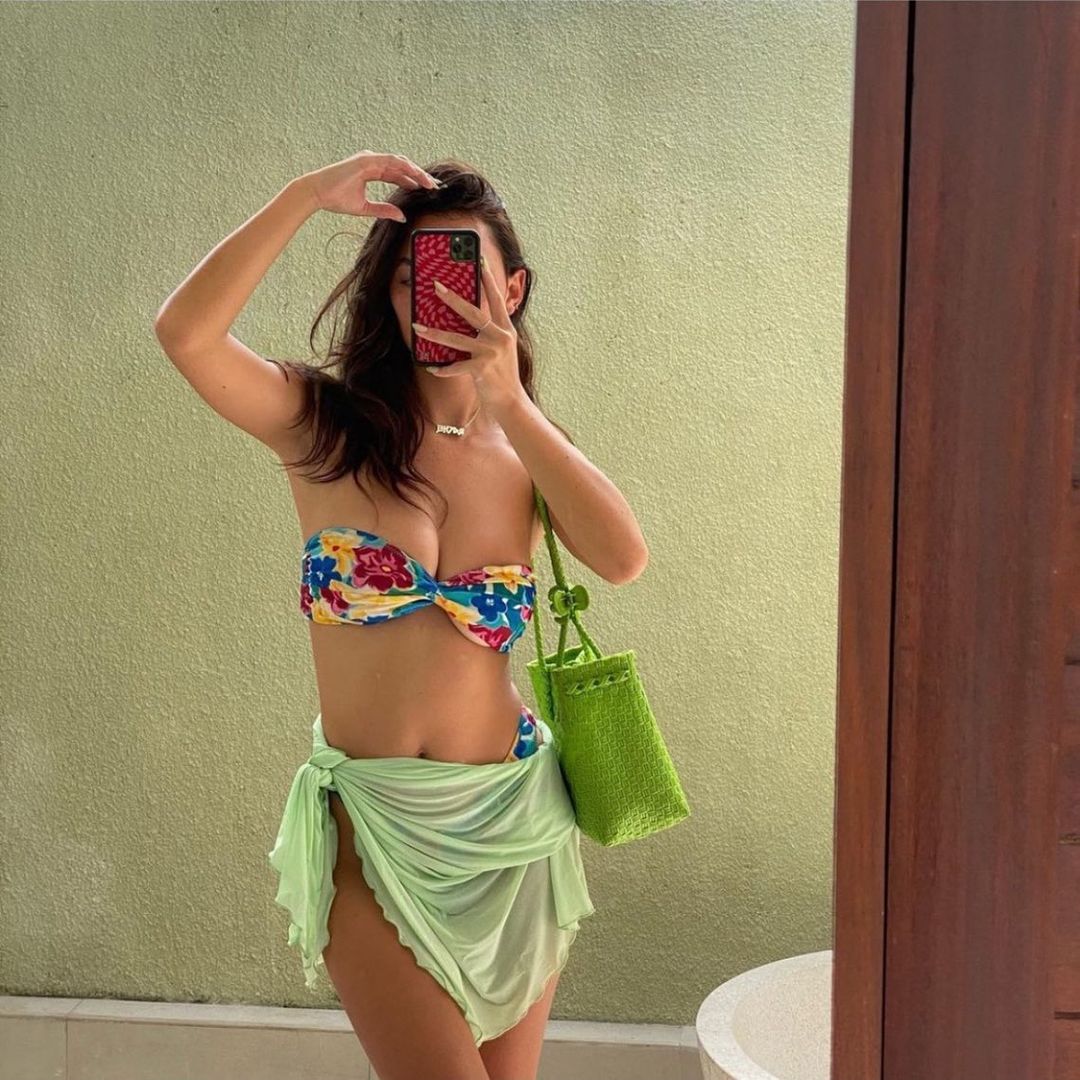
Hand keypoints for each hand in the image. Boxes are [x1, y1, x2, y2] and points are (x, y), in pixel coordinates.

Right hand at [300, 150, 440, 218]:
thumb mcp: (365, 208)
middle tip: (435, 186)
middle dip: (419, 176)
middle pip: (402, 167)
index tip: (427, 190)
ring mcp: (369, 159)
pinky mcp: (366, 160)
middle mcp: (372, 162)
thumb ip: (383, 210)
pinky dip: (405, 168)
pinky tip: (417, 175)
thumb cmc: (335, 199)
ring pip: (400, 162)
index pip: (397, 175)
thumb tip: (402, 216)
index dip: (413, 181)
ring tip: (430, 182)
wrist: (317, 193)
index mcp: (371, 170)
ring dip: (416, 172)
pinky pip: (391, 162)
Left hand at [413, 256, 523, 407]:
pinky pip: (456, 366)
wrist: (511, 401)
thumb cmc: (503, 374)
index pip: (496, 298)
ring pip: (457, 339)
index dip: (488, 278)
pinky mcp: (482, 369)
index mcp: (505, 329)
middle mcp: (499, 337)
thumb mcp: (502, 348)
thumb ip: (491, 331)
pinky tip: (432, 367)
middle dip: (452, 298)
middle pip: (472, 312)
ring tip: (417, 326)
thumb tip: (472, 315)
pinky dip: (443, 368)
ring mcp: (491, 352)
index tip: (480, 259)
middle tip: (435, 285)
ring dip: (434, 333)